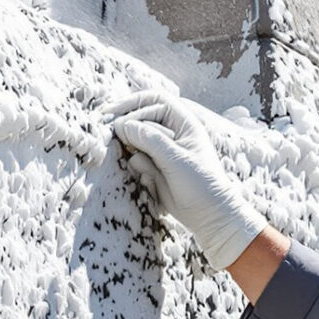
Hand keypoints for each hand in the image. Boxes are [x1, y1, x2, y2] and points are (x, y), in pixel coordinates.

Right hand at [108, 90, 272, 269]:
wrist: (209, 216)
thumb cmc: (200, 183)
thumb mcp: (176, 159)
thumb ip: (149, 139)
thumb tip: (122, 125)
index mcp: (183, 123)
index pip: (154, 102)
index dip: (132, 104)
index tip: (112, 115)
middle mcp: (171, 133)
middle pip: (140, 119)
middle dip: (126, 127)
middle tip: (108, 134)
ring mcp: (162, 151)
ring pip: (135, 141)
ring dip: (132, 151)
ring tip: (147, 170)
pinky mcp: (155, 168)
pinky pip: (136, 161)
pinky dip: (138, 168)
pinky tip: (150, 181)